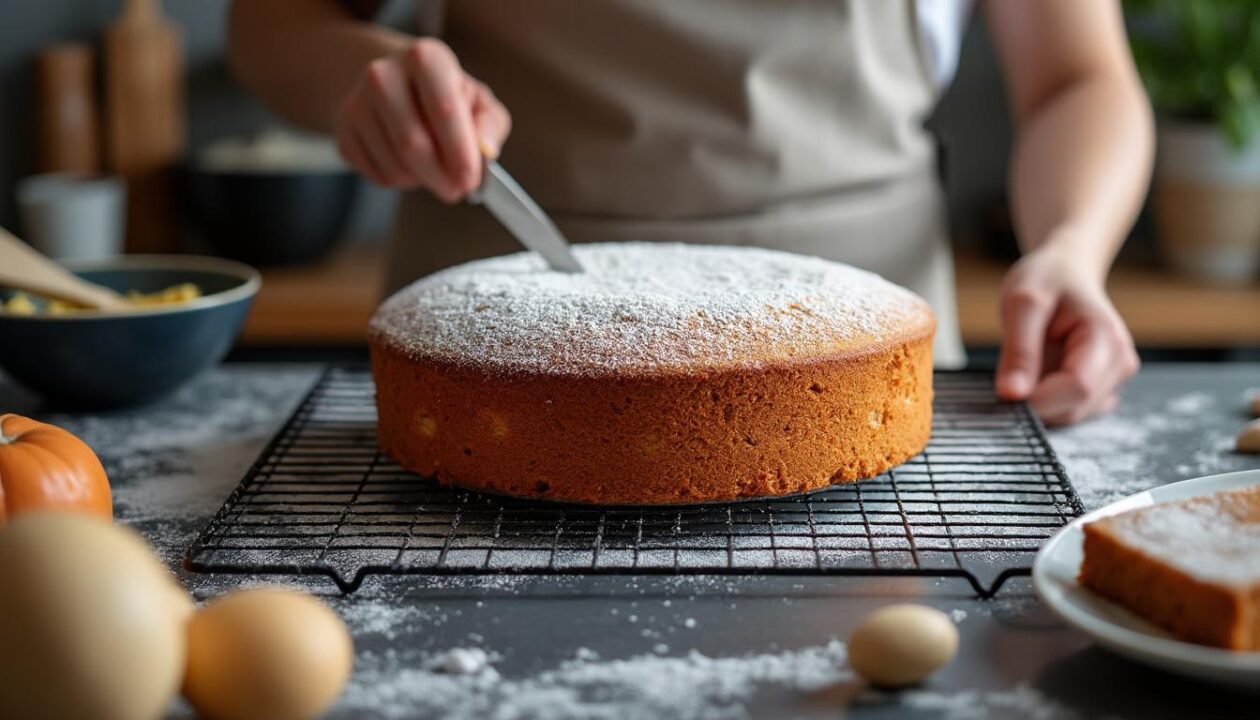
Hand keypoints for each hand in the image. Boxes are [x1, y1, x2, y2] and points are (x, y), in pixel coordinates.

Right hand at [333, 38, 510, 199]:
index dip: (460, 153)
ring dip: (422, 181)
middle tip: (457, 190)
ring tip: (434, 169)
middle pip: (413, 145)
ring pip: (395, 166)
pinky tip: (409, 165)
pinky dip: (400, 181)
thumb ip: (490, 124)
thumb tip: (487, 150)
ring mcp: (357, 102)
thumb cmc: (444, 95)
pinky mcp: (343, 129)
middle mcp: (384, 74)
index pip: (443, 110)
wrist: (392, 82)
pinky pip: (377, 175)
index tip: (471, 180)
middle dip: (441, 178)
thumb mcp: (478, 100)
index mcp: (425, 57)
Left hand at [994, 243, 1138, 425]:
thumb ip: (1019, 351)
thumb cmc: (1047, 280)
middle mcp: (1119, 363)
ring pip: (1070, 416)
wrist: (1066, 272)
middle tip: (1012, 370)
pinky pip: (1069, 412)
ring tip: (1030, 363)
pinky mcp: (1101, 390)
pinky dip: (1048, 402)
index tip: (1006, 391)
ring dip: (1040, 401)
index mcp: (1106, 338)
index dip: (1038, 398)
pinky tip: (1040, 374)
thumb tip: (1012, 395)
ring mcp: (1113, 379)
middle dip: (1036, 400)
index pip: (1078, 387)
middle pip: (1074, 407)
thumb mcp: (1022, 303)